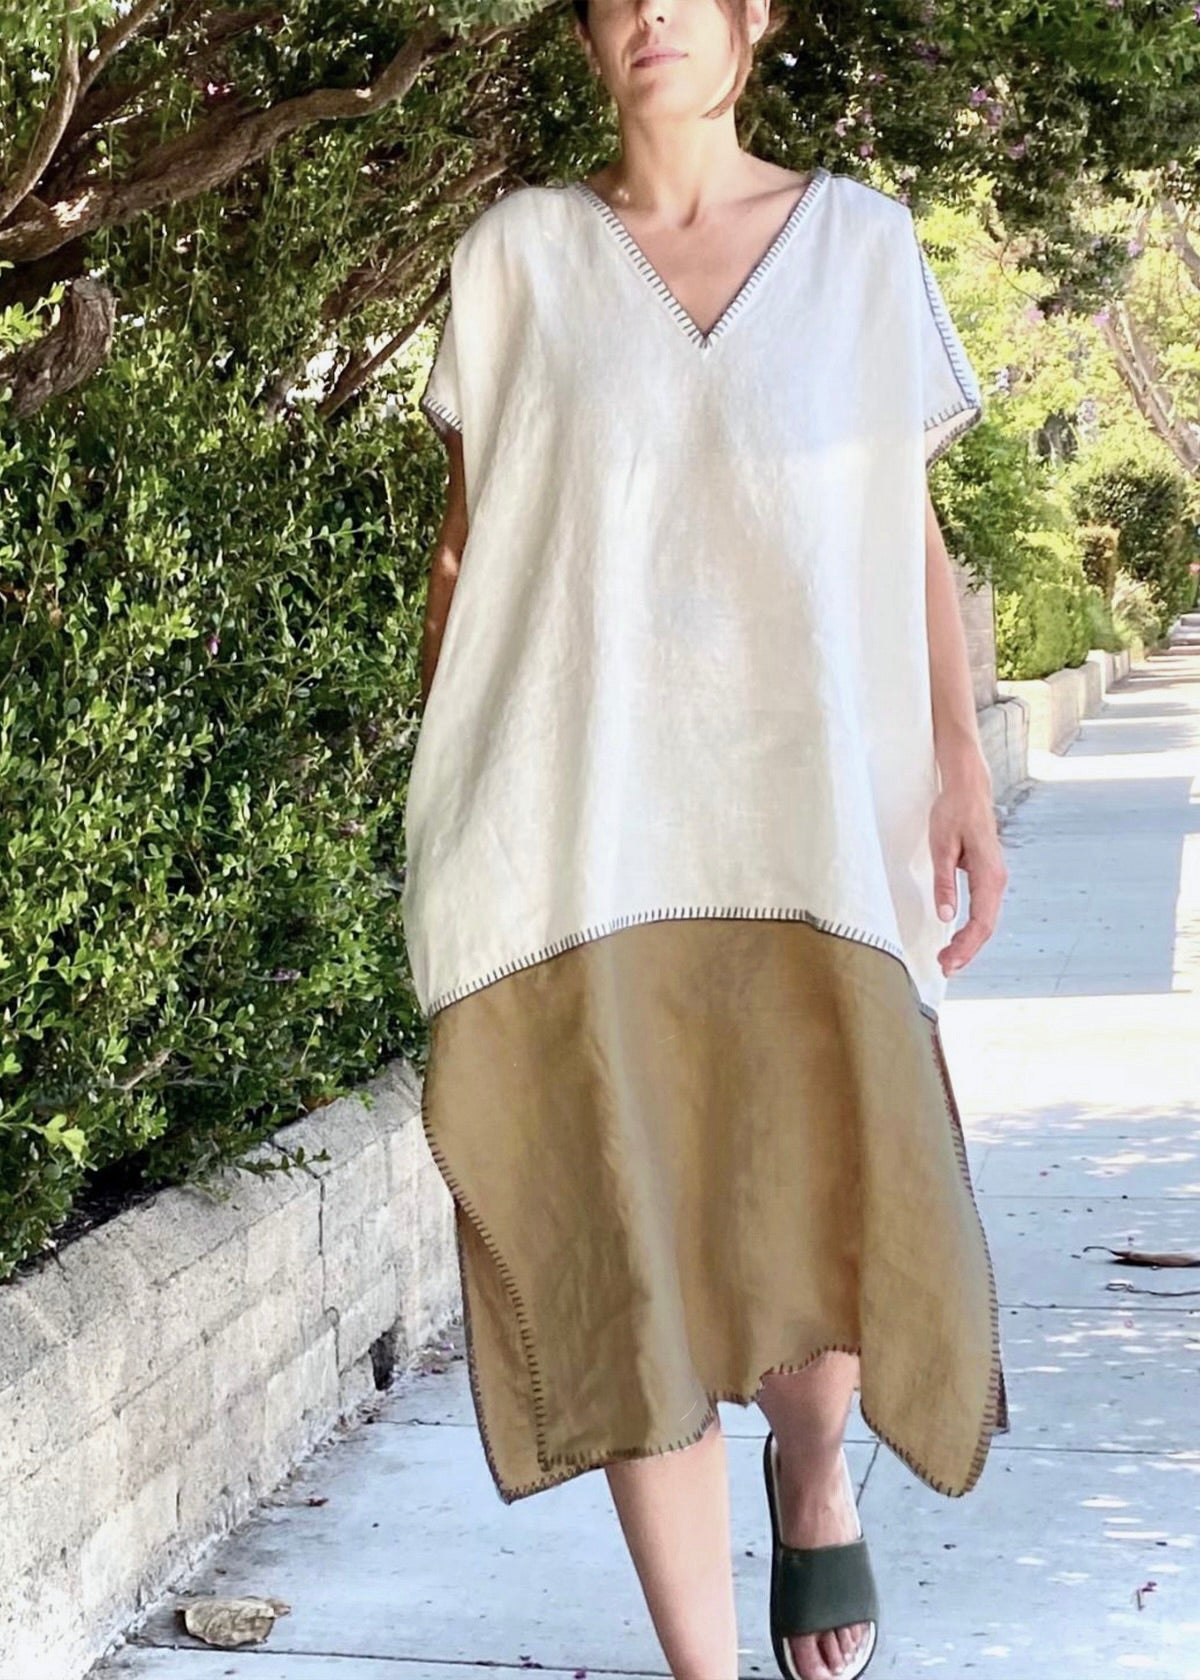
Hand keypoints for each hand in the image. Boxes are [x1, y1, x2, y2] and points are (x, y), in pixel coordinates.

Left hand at [930, 777, 1007, 975]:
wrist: (968, 788)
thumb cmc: (953, 812)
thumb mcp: (941, 846)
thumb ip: (944, 882)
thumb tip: (946, 917)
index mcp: (989, 874)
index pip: (981, 922)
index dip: (966, 946)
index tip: (948, 963)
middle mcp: (997, 879)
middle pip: (986, 926)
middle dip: (967, 951)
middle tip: (944, 968)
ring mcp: (995, 878)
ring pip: (986, 920)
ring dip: (969, 942)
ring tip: (948, 960)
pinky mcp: (987, 876)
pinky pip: (983, 910)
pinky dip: (971, 928)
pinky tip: (958, 939)